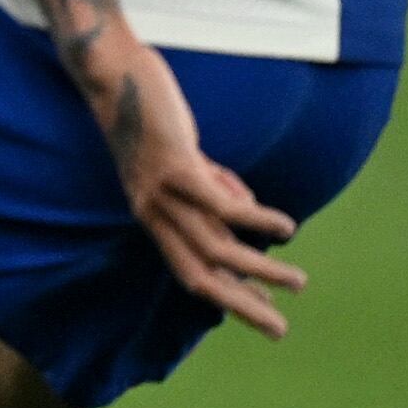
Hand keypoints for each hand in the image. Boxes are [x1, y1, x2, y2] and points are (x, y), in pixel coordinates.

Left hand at [74, 12, 305, 339]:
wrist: (110, 74)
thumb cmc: (149, 114)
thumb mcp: (183, 159)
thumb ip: (211, 185)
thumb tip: (246, 210)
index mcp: (152, 214)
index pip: (192, 268)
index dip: (228, 294)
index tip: (262, 312)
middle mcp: (152, 213)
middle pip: (200, 275)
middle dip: (241, 306)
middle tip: (279, 333)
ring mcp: (161, 193)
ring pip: (216, 248)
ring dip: (259, 271)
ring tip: (297, 283)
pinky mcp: (175, 168)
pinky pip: (222, 206)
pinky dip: (257, 220)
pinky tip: (285, 227)